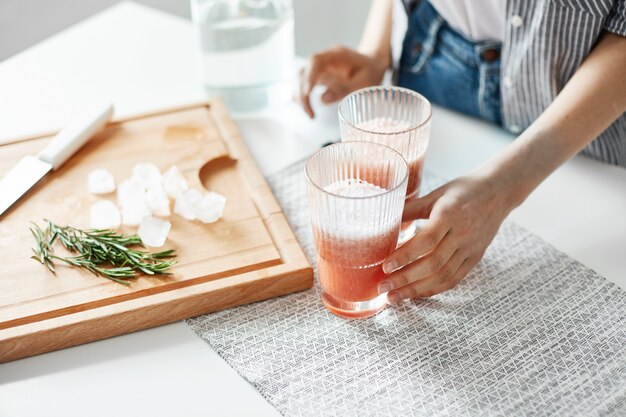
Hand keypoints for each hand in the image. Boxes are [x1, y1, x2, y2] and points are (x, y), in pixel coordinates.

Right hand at [299, 46, 386, 117]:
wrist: (372, 65)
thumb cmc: (370, 73)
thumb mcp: (363, 82)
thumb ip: (345, 89)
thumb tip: (323, 100)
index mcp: (336, 55)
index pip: (315, 61)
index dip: (309, 76)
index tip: (308, 93)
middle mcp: (324, 60)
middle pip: (303, 71)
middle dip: (302, 93)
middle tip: (310, 113)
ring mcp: (319, 68)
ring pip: (299, 79)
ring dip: (300, 97)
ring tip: (310, 114)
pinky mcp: (317, 77)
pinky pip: (303, 85)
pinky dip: (302, 97)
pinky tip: (309, 110)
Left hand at [379, 174, 514, 301]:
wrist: (500, 192)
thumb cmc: (464, 189)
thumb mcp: (437, 193)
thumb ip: (412, 207)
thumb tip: (383, 215)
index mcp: (450, 214)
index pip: (426, 240)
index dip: (405, 256)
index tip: (385, 267)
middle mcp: (462, 234)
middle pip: (433, 263)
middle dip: (406, 279)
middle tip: (383, 288)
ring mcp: (470, 249)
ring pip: (443, 276)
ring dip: (416, 289)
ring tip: (394, 296)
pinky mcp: (475, 258)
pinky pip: (454, 279)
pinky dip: (433, 289)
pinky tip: (415, 293)